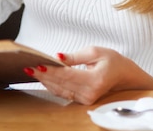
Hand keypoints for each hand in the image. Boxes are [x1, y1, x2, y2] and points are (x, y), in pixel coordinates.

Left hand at [25, 46, 152, 104]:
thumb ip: (75, 56)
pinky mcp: (82, 101)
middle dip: (43, 75)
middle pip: (60, 84)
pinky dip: (51, 84)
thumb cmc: (112, 61)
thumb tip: (57, 57)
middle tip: (27, 65)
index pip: (67, 75)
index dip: (50, 70)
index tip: (37, 64)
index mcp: (94, 80)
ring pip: (59, 90)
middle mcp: (89, 93)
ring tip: (30, 70)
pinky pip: (63, 93)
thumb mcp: (96, 52)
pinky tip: (42, 76)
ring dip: (44, 80)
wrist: (125, 77)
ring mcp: (86, 99)